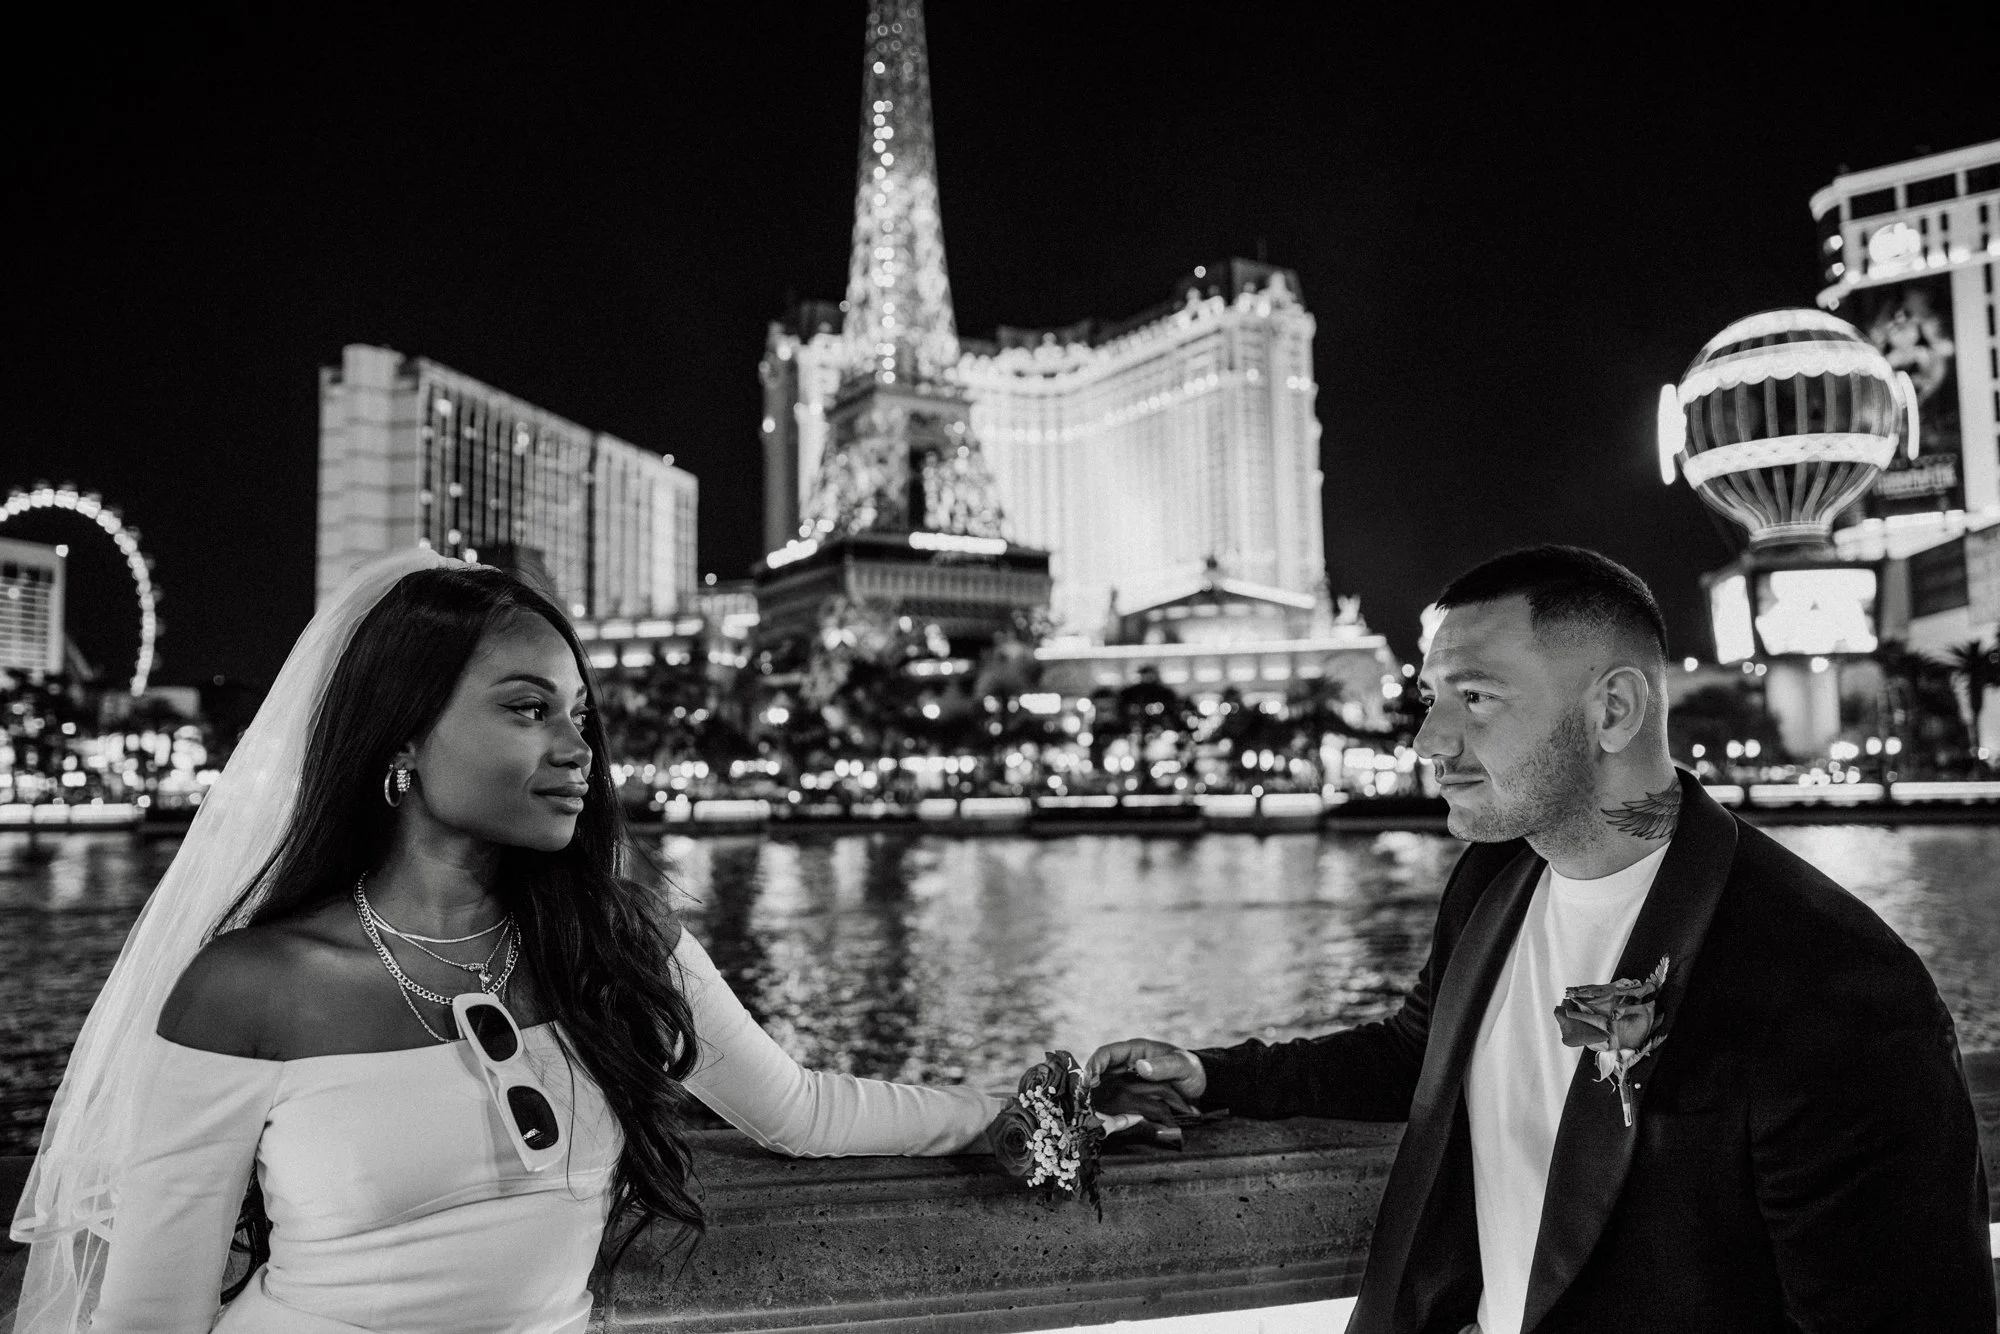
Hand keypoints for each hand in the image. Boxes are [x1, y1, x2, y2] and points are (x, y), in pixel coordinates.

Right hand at [1085, 1038, 1206, 1105]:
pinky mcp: (1131, 1096)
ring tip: (1089, 1111)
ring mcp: (1128, 1081)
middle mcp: (1127, 1065)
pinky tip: (1104, 1117)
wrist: (1201, 1088)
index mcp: (1135, 1051)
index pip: (1106, 1053)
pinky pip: (1115, 1101)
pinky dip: (1108, 1108)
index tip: (1088, 1081)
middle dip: (1088, 1085)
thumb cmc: (1191, 1071)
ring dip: (1095, 1098)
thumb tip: (1140, 1067)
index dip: (1093, 1064)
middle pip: (1098, 1071)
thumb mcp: (1182, 1066)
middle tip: (1083, 1101)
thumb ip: (1163, 1066)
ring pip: (1103, 1088)